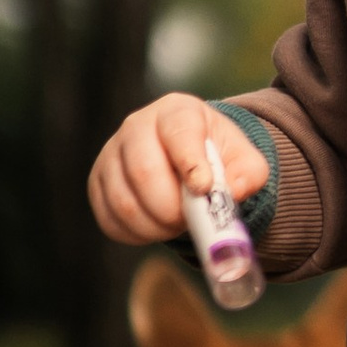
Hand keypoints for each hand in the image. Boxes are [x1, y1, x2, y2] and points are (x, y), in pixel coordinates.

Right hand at [88, 96, 269, 246]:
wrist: (188, 159)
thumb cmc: (215, 156)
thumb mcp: (242, 158)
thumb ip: (249, 173)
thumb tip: (232, 192)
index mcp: (176, 112)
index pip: (178, 133)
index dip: (190, 164)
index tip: (204, 189)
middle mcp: (136, 126)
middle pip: (144, 171)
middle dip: (171, 207)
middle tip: (190, 219)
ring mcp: (112, 153)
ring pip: (124, 200)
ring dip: (155, 225)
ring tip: (176, 224)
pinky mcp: (97, 182)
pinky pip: (109, 218)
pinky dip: (136, 234)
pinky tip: (156, 228)